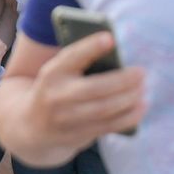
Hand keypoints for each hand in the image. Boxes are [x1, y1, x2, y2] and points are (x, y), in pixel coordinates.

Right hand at [14, 33, 146, 166]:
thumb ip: (79, 65)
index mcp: (51, 73)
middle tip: (141, 72)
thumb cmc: (54, 89)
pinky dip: (129, 117)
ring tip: (143, 89)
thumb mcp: (57, 73)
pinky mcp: (78, 135)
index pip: (71, 57)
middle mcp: (57, 95)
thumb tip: (115, 57)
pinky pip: (109, 126)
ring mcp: (67, 118)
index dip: (90, 47)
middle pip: (95, 88)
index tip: (109, 38)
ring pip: (105, 109)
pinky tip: (141, 107)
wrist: (30, 125)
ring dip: (129, 99)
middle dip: (122, 80)